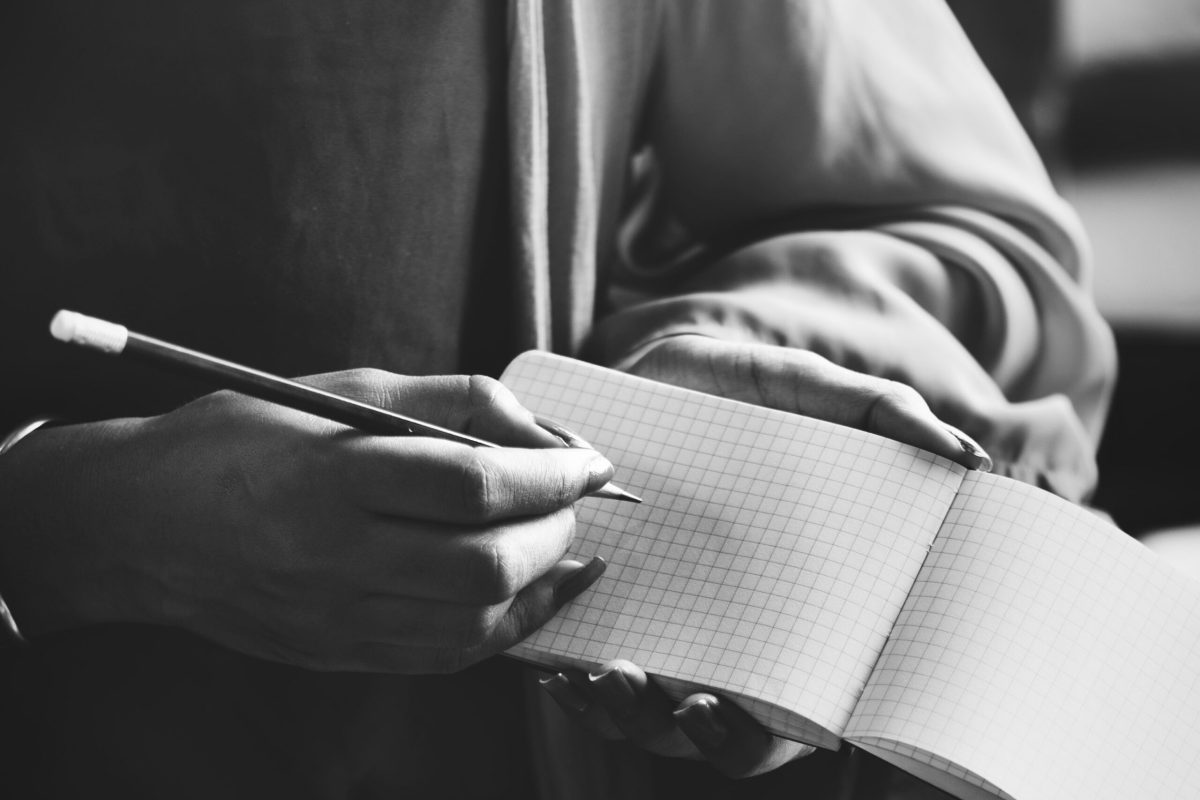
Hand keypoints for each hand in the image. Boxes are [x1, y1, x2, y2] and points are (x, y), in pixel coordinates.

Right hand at [0, 370, 611, 671]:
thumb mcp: (342, 390)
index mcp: (332, 475)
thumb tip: (542, 432)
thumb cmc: (243, 437)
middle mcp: (335, 556)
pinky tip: (530, 592)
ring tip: (564, 544)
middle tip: (574, 498)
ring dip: (543, 585)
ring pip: (474, 626)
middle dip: (555, 531)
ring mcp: (336, 616)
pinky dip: (505, 628)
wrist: (143, 525)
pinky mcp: (339, 652)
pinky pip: (445, 657)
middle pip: (484, 565)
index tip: (591, 462)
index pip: (472, 485)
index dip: (551, 473)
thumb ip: (451, 401)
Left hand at [537, 334, 988, 775]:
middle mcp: (717, 632)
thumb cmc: (738, 392)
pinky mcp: (591, 607)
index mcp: (782, 608)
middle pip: (713, 728)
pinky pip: (576, 669)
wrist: (647, 368)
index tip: (741, 705)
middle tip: (681, 700)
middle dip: (697, 732)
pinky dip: (566, 679)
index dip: (767, 727)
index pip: (788, 705)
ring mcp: (652, 625)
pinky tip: (553, 664)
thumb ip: (879, 413)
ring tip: (608, 676)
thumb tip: (968, 457)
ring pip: (638, 712)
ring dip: (621, 712)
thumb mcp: (807, 389)